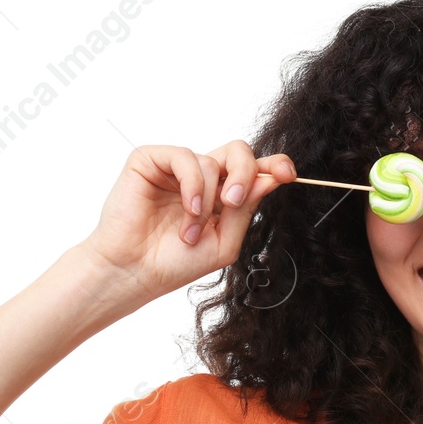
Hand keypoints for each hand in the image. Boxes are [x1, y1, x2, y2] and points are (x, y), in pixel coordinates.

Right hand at [80, 142, 296, 303]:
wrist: (135, 272)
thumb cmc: (174, 262)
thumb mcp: (225, 242)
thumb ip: (246, 210)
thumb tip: (270, 178)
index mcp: (221, 195)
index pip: (253, 169)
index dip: (273, 164)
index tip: (287, 174)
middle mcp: (201, 177)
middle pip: (238, 151)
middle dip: (245, 173)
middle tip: (234, 201)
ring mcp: (175, 168)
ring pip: (211, 161)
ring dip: (206, 202)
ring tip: (190, 231)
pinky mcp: (150, 161)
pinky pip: (185, 157)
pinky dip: (192, 185)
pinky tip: (187, 210)